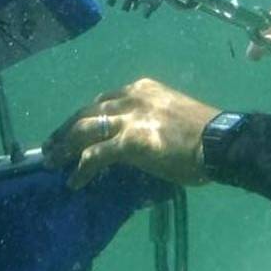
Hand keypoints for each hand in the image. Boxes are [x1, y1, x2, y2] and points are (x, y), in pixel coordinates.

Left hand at [42, 78, 220, 188]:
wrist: (220, 142)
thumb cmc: (203, 135)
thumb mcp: (170, 116)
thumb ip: (147, 121)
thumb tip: (132, 141)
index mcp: (142, 88)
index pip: (103, 100)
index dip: (84, 116)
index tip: (72, 128)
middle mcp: (132, 96)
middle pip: (88, 111)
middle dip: (66, 129)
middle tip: (50, 145)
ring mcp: (129, 118)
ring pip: (84, 128)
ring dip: (65, 146)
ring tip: (53, 162)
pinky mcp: (129, 141)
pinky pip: (95, 155)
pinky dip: (81, 168)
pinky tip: (74, 181)